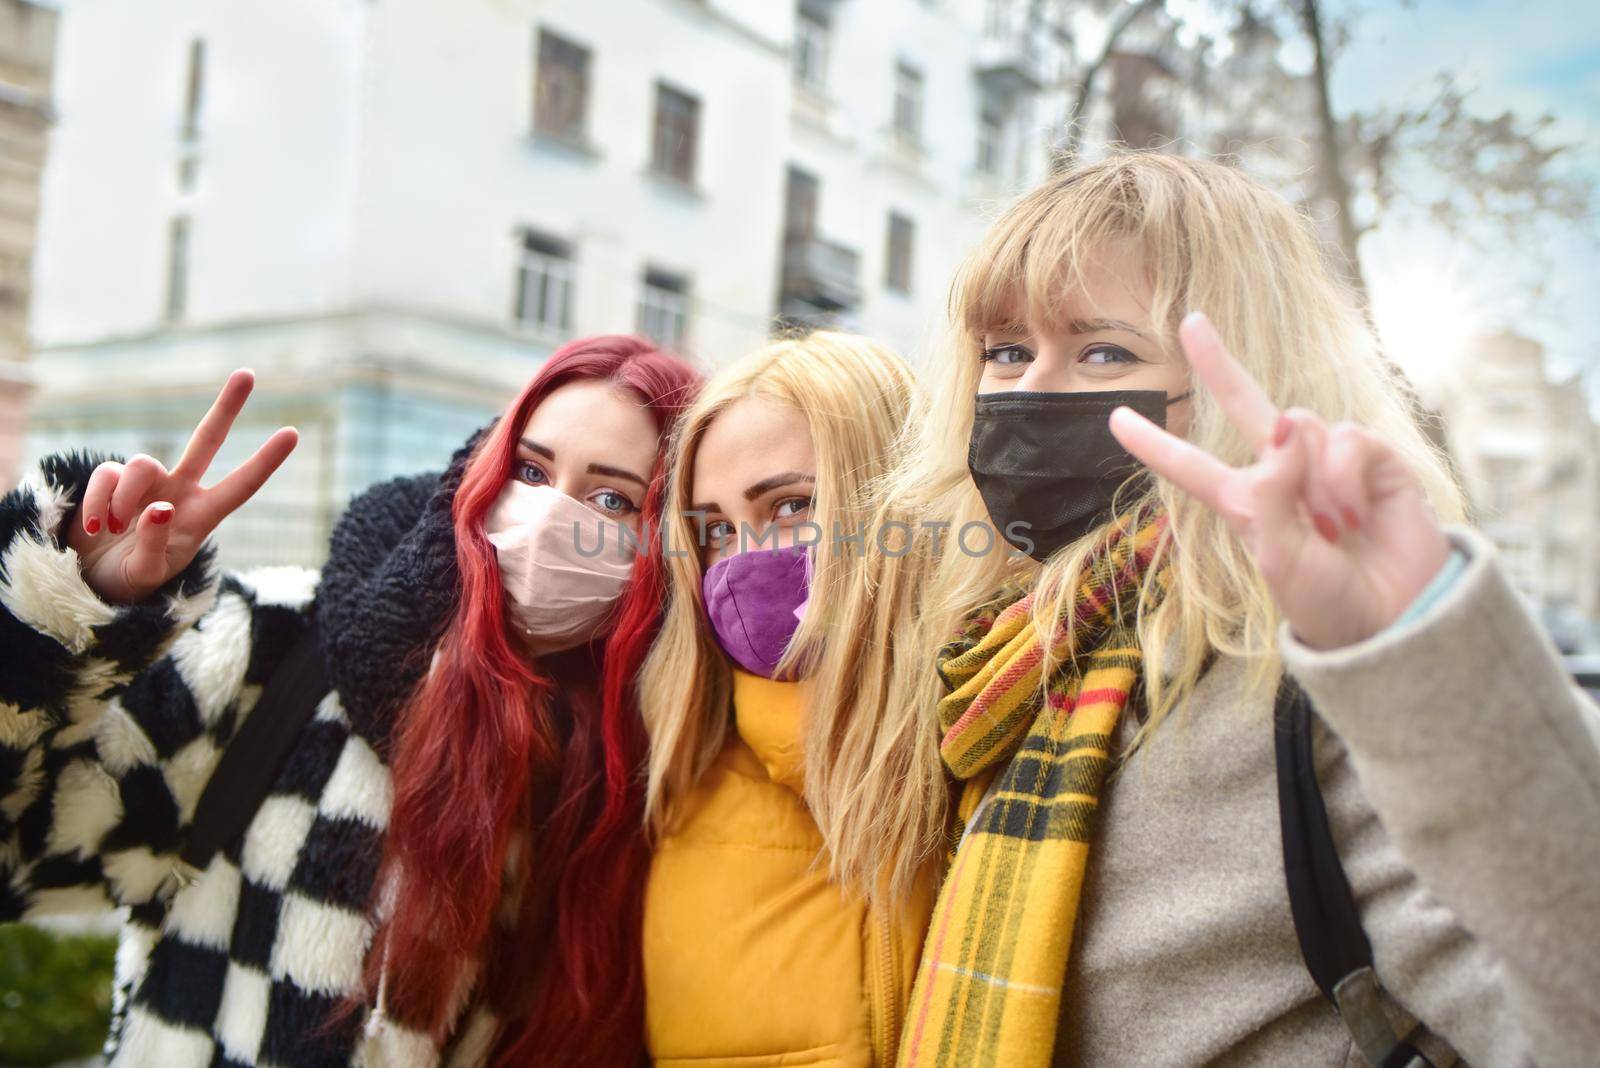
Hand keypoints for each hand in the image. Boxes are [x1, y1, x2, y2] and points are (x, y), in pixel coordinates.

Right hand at [67, 370, 298, 603]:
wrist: (90, 582)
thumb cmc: (131, 580)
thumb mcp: (147, 574)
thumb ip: (155, 544)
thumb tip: (160, 508)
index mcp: (201, 515)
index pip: (240, 486)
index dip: (265, 461)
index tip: (293, 433)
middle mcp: (179, 491)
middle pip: (206, 440)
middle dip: (227, 407)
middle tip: (248, 373)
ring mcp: (146, 483)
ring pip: (141, 464)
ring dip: (124, 497)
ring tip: (114, 529)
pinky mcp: (110, 480)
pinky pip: (106, 475)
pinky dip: (99, 502)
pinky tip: (95, 528)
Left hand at [1109, 313, 1450, 650]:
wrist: (1397, 616)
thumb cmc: (1327, 599)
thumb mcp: (1278, 557)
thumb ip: (1271, 494)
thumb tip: (1283, 426)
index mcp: (1246, 504)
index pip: (1190, 467)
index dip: (1154, 443)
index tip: (1116, 417)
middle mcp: (1282, 473)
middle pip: (1246, 404)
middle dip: (1219, 363)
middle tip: (1191, 322)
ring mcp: (1328, 462)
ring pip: (1299, 426)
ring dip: (1313, 480)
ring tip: (1334, 530)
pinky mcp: (1374, 459)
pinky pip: (1346, 437)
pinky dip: (1344, 474)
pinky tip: (1356, 513)